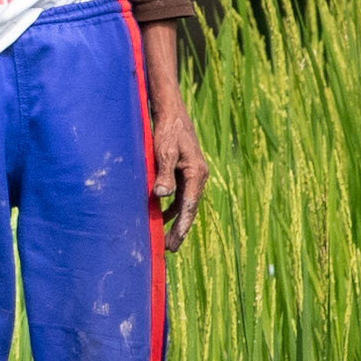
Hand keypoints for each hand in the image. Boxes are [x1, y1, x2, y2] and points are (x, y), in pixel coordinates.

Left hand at [151, 91, 208, 250]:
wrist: (171, 111)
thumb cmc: (167, 130)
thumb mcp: (165, 151)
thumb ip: (164, 174)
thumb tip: (162, 196)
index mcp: (196, 173)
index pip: (189, 206)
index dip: (182, 226)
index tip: (174, 243)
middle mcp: (197, 176)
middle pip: (189, 208)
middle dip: (180, 229)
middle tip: (169, 249)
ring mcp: (192, 174)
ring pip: (185, 203)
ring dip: (176, 220)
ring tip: (166, 238)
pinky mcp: (184, 170)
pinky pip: (180, 195)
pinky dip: (173, 207)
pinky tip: (162, 215)